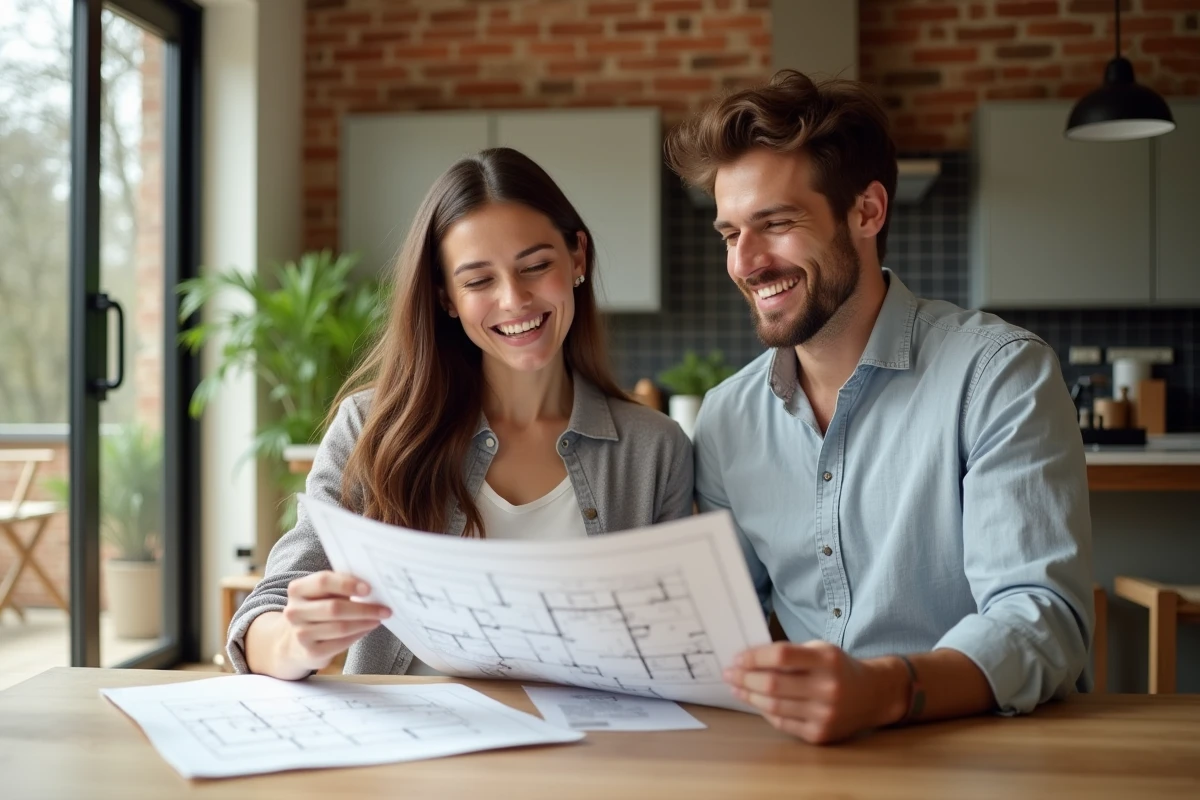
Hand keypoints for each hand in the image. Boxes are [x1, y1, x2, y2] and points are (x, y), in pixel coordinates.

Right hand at [279, 571, 391, 672]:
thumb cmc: (318, 610)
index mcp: (297, 590)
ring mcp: (300, 634)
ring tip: (378, 618)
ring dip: (364, 622)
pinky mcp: (310, 652)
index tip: (368, 588)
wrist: (296, 642)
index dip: (347, 584)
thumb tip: (371, 586)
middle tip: (384, 609)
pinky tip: (367, 629)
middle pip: (334, 608)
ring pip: (340, 627)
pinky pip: (341, 643)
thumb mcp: (322, 594)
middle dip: (363, 608)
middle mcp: (294, 611)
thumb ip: (340, 586)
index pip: (323, 581)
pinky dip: (358, 635)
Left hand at [724, 641, 908, 743]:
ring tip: (736, 688)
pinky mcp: (820, 734)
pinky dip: (765, 711)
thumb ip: (789, 654)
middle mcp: (828, 688)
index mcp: (827, 660)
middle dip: (744, 678)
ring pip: (774, 706)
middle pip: (773, 684)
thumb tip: (748, 660)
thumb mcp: (820, 650)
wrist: (873, 695)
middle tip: (729, 674)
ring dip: (749, 696)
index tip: (737, 658)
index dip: (754, 657)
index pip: (781, 656)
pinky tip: (756, 702)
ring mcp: (825, 714)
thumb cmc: (838, 668)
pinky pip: (782, 722)